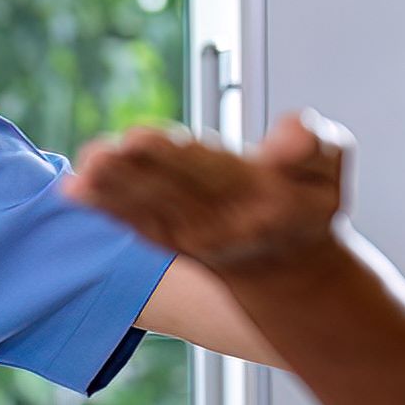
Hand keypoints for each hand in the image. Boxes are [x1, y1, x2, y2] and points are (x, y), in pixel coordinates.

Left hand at [64, 113, 351, 274]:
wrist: (288, 269)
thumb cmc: (308, 203)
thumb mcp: (330, 167)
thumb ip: (313, 145)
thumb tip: (290, 134)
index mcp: (264, 201)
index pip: (214, 171)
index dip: (175, 154)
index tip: (142, 137)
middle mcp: (223, 223)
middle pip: (173, 188)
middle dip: (136, 170)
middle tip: (104, 152)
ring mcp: (191, 237)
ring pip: (148, 207)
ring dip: (111, 188)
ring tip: (84, 168)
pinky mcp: (168, 242)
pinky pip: (133, 224)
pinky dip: (103, 207)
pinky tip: (74, 190)